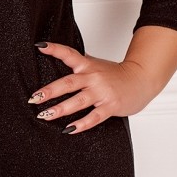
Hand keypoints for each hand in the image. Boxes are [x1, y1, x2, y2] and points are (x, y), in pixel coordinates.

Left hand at [28, 41, 157, 133]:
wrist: (141, 79)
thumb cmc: (115, 75)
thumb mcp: (96, 65)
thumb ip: (78, 66)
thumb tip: (57, 64)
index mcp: (87, 65)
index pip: (69, 54)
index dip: (54, 49)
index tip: (40, 47)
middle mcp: (93, 77)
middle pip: (68, 83)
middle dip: (49, 91)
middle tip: (34, 98)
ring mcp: (102, 92)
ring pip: (78, 101)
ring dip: (61, 109)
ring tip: (45, 115)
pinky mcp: (110, 106)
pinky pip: (94, 117)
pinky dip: (81, 124)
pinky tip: (69, 129)